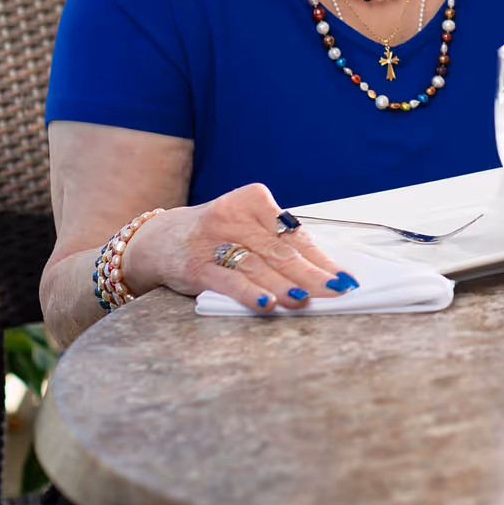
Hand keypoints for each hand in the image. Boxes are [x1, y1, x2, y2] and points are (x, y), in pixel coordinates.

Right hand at [121, 183, 358, 313]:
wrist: (159, 241)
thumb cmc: (217, 236)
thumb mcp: (246, 226)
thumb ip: (277, 241)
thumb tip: (324, 270)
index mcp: (254, 201)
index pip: (295, 235)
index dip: (322, 258)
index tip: (345, 277)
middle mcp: (234, 217)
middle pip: (280, 251)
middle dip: (312, 275)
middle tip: (336, 291)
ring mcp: (213, 241)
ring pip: (258, 266)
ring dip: (285, 286)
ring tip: (307, 300)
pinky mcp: (197, 266)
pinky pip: (229, 281)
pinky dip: (250, 293)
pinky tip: (269, 304)